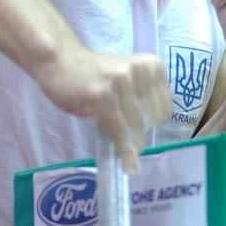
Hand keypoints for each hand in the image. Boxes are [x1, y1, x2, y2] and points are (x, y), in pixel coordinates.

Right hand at [35, 49, 171, 174]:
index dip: (152, 123)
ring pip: (137, 126)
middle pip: (152, 118)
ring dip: (131, 144)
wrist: (60, 62)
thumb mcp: (127, 80)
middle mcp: (141, 70)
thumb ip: (142, 99)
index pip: (164, 109)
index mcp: (152, 65)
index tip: (137, 128)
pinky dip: (123, 149)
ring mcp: (122, 81)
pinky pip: (119, 130)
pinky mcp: (103, 95)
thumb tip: (148, 136)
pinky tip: (127, 163)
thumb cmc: (94, 75)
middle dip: (139, 133)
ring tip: (123, 151)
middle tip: (122, 137)